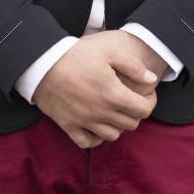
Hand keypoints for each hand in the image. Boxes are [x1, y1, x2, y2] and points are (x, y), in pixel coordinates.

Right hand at [32, 32, 159, 148]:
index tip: (147, 94)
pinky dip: (96, 138)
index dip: (150, 102)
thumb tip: (151, 79)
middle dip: (136, 113)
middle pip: (130, 124)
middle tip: (131, 100)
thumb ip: (133, 65)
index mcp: (113, 94)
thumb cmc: (76, 55)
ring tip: (115, 112)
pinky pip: (88, 143)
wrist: (43, 63)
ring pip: (112, 136)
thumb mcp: (108, 50)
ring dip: (118, 125)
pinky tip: (96, 125)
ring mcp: (84, 122)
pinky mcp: (69, 126)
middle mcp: (101, 112)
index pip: (143, 110)